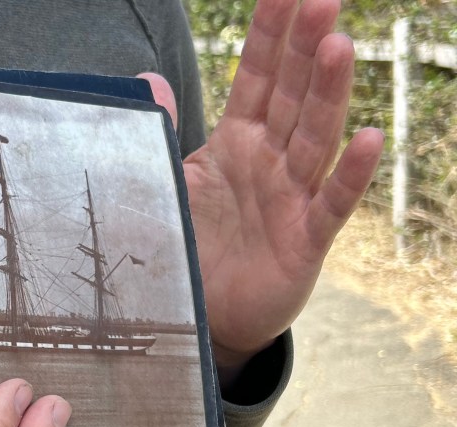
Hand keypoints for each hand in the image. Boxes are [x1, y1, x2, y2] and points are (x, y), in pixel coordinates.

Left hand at [146, 0, 383, 384]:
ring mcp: (292, 197)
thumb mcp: (169, 180)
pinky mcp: (305, 240)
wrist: (203, 309)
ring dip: (328, 93)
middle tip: (322, 0)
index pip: (256, 77)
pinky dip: (350, 174)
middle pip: (293, 95)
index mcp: (237, 140)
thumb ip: (161, 131)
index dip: (268, 35)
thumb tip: (147, 80)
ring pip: (315, 137)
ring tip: (337, 46)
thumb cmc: (191, 240)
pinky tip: (368, 138)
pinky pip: (331, 203)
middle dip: (305, 48)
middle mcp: (270, 160)